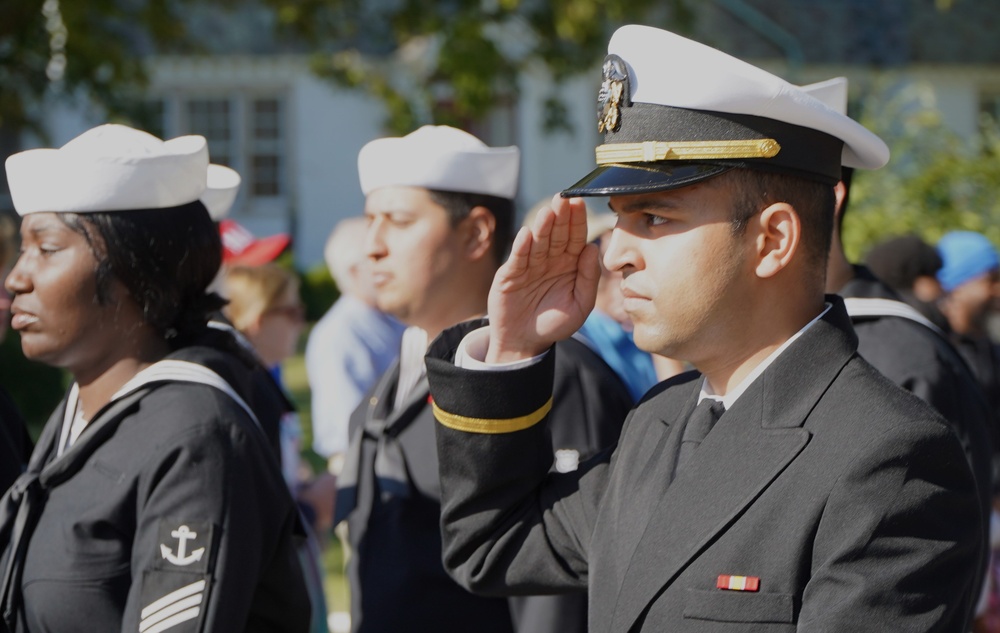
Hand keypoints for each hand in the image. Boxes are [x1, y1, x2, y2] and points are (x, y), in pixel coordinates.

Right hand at [486, 194, 599, 362]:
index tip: (580, 203)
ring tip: (547, 212)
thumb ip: (589, 278)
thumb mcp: (580, 305)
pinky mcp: (510, 274)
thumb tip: (592, 248)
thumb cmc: (555, 323)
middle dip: (560, 217)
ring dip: (542, 227)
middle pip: (556, 234)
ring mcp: (529, 265)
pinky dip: (521, 247)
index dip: (577, 221)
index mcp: (570, 263)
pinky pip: (517, 258)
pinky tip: (526, 235)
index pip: (575, 237)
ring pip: (537, 242)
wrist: (524, 342)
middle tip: (563, 199)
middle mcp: (550, 259)